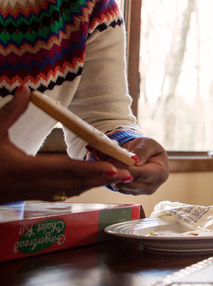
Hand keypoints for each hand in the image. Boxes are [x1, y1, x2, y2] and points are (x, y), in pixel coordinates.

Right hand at [0, 85, 130, 202]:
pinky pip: (60, 192)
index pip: (65, 170)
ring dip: (93, 183)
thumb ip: (11, 112)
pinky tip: (91, 181)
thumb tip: (28, 89)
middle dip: (101, 178)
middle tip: (128, 172)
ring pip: (69, 189)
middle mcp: (31, 186)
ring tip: (118, 176)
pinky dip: (79, 186)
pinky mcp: (29, 196)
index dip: (91, 170)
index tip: (113, 166)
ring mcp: (31, 194)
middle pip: (74, 182)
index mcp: (23, 170)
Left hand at [108, 137, 168, 194]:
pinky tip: (112, 168)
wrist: (147, 156)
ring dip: (114, 176)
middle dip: (118, 173)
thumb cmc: (149, 148)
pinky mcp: (133, 192)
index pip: (141, 174)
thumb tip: (135, 161)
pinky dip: (114, 178)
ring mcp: (142, 191)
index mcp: (160, 173)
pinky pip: (120, 187)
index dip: (126, 168)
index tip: (112, 161)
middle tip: (106, 162)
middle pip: (131, 183)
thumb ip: (142, 151)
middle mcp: (152, 186)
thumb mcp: (148, 144)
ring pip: (123, 187)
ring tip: (108, 163)